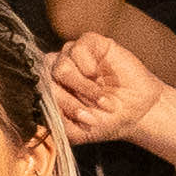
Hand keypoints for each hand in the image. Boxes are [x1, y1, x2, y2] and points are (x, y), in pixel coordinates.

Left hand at [44, 31, 175, 162]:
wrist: (138, 111)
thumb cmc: (106, 121)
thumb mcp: (78, 132)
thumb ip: (56, 124)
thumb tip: (40, 115)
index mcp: (51, 89)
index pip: (37, 92)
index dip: (55, 108)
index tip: (81, 120)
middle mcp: (58, 71)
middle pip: (45, 79)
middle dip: (68, 100)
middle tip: (90, 112)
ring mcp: (73, 56)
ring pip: (60, 66)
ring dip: (82, 87)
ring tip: (101, 99)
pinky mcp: (91, 43)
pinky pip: (77, 47)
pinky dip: (86, 65)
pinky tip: (97, 74)